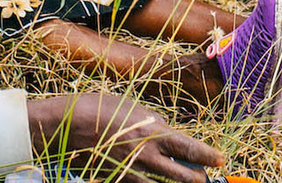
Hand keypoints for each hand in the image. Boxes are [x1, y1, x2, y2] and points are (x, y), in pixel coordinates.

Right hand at [27, 93, 225, 182]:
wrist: (61, 127)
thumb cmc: (93, 108)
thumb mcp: (127, 105)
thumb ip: (150, 120)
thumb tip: (165, 129)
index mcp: (152, 133)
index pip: (191, 149)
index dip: (209, 156)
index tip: (220, 159)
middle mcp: (146, 156)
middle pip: (185, 176)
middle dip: (198, 177)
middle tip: (202, 176)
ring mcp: (132, 172)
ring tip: (182, 181)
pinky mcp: (116, 180)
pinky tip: (151, 181)